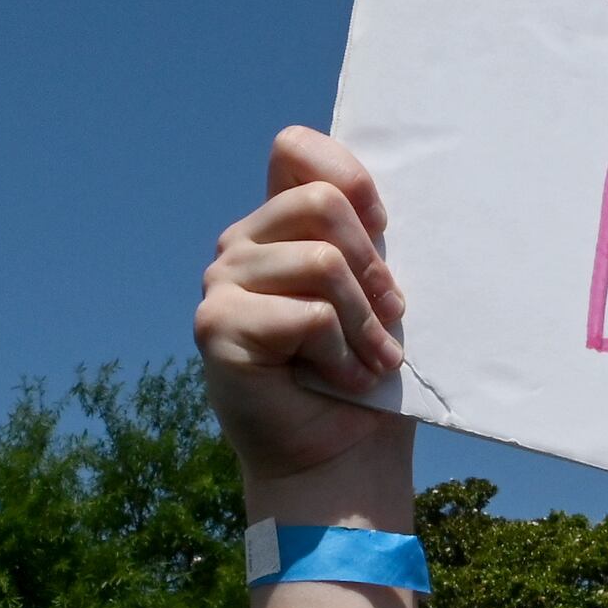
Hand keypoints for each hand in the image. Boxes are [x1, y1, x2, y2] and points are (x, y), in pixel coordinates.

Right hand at [193, 128, 412, 500]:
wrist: (341, 457)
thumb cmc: (367, 375)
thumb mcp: (377, 295)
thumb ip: (368, 240)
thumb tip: (382, 199)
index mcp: (279, 226)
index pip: (295, 149)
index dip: (348, 176)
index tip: (382, 224)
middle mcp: (241, 244)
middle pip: (322, 205)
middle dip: (374, 267)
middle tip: (392, 318)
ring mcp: (221, 283)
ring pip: (322, 263)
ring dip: (366, 323)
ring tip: (374, 362)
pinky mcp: (216, 326)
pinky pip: (308, 315)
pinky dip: (343, 355)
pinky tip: (342, 380)